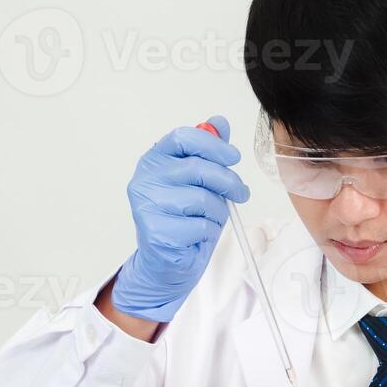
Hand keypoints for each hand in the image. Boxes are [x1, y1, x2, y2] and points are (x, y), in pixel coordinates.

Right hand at [111, 116, 249, 321]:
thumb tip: (219, 122)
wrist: (168, 263)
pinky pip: (201, 225)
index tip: (233, 157)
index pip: (182, 138)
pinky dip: (208, 232)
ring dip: (218, 211)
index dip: (213, 145)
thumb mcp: (198, 182)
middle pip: (199, 168)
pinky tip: (197, 236)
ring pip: (203, 199)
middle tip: (241, 192)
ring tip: (209, 219)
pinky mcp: (157, 233)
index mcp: (154, 161)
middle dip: (228, 181)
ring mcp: (148, 207)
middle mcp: (145, 180)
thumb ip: (208, 152)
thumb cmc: (184, 220)